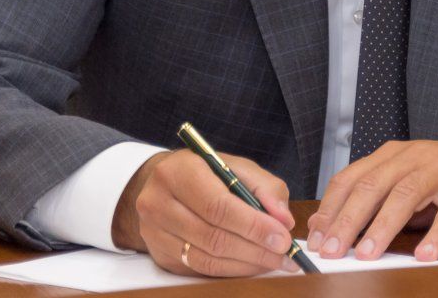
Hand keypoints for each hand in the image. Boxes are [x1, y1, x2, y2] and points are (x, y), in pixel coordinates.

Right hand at [111, 149, 298, 276]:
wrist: (164, 184)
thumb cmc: (205, 173)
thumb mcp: (236, 167)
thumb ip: (265, 188)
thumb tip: (283, 220)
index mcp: (177, 172)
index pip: (217, 206)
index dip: (253, 225)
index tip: (283, 237)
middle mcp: (158, 202)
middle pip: (212, 237)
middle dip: (255, 249)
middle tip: (285, 254)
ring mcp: (153, 232)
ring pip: (206, 259)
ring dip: (246, 264)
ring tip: (274, 261)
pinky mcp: (159, 254)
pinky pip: (200, 269)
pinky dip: (231, 270)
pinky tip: (251, 265)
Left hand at [306, 137, 437, 262]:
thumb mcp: (406, 185)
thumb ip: (373, 203)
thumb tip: (330, 228)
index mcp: (393, 155)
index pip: (352, 178)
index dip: (331, 207)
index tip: (316, 237)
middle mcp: (414, 157)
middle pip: (373, 186)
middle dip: (348, 220)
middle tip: (332, 250)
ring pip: (405, 196)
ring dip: (383, 228)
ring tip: (367, 255)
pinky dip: (435, 236)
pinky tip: (424, 256)